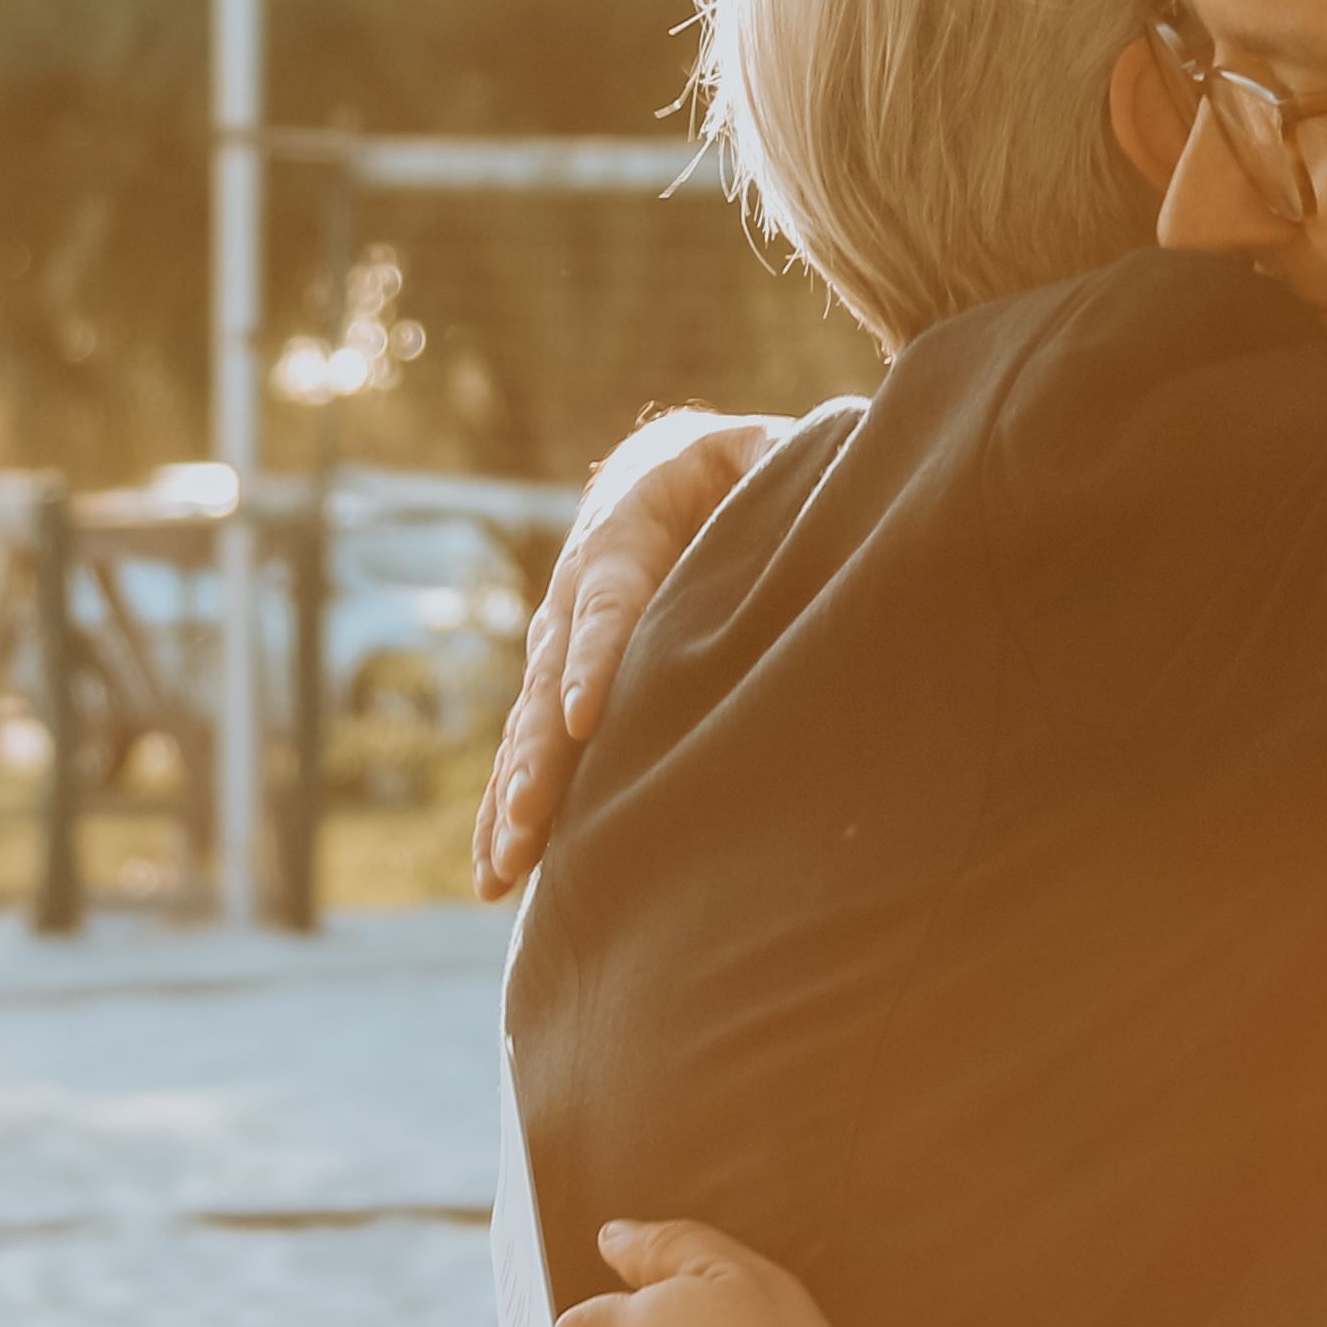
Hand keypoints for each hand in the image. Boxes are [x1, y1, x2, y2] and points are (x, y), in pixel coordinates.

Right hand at [473, 412, 793, 896]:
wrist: (657, 475)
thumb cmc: (724, 468)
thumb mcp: (758, 449)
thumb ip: (783, 460)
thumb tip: (827, 455)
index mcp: (619, 537)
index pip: (604, 603)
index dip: (592, 658)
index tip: (580, 717)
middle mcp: (571, 600)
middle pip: (547, 686)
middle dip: (538, 757)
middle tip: (530, 815)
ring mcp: (557, 651)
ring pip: (527, 734)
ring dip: (513, 802)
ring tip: (502, 871)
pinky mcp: (559, 694)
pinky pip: (528, 757)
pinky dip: (509, 816)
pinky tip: (500, 878)